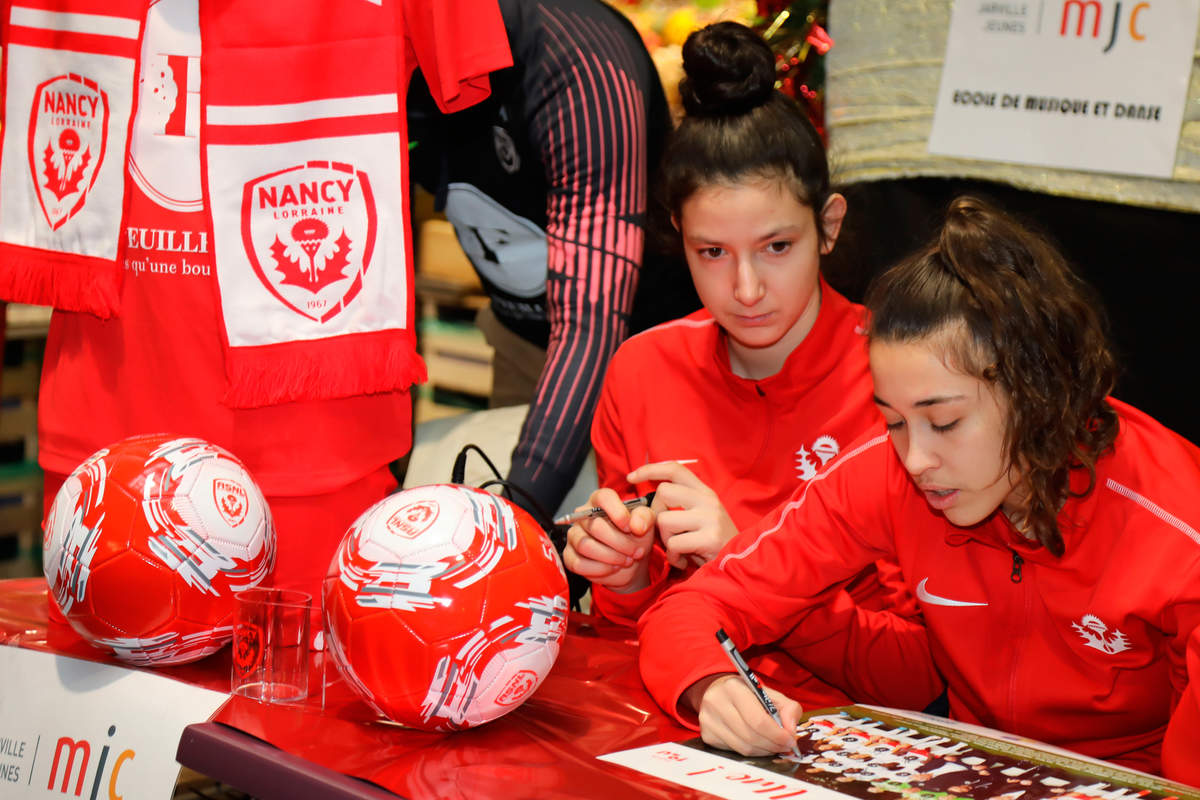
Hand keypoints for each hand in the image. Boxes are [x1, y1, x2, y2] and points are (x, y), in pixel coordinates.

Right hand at [562, 487, 656, 591]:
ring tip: (626, 560)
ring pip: (585, 546)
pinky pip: (579, 564)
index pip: (603, 498)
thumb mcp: (647, 523)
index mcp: (600, 501)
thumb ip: (644, 517)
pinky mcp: (570, 555)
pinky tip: (613, 568)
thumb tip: (636, 525)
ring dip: (611, 557)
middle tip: (635, 551)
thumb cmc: (635, 536)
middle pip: (595, 526)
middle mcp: (582, 515)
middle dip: (620, 542)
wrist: (630, 561)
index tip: (630, 527)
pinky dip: (600, 569)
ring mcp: (574, 535)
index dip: (618, 513)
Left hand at [626, 461, 738, 568]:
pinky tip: (683, 560)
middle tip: (667, 531)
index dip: (650, 469)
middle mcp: (708, 500)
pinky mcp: (709, 539)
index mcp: (705, 492)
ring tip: (677, 548)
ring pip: (664, 520)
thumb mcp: (699, 516)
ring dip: (665, 540)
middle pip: (663, 492)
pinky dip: (673, 556)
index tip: (631, 477)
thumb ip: (678, 504)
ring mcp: (710, 518)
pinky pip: (674, 544)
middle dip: (656, 513)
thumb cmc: (711, 543)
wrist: (740, 565)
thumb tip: (644, 503)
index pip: (675, 468)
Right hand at [685, 674, 802, 756]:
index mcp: (733, 688)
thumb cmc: (748, 693)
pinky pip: (734, 752)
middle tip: (785, 746)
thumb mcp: (770, 693)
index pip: (758, 720)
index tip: (790, 740)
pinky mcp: (707, 735)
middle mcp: (716, 703)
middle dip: (773, 745)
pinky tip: (758, 744)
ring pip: (743, 748)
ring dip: (764, 751)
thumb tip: (790, 730)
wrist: (719, 691)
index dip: (777, 734)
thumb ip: (788, 708)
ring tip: (773, 746)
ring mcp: (709, 721)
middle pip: (751, 736)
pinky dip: (751, 752)